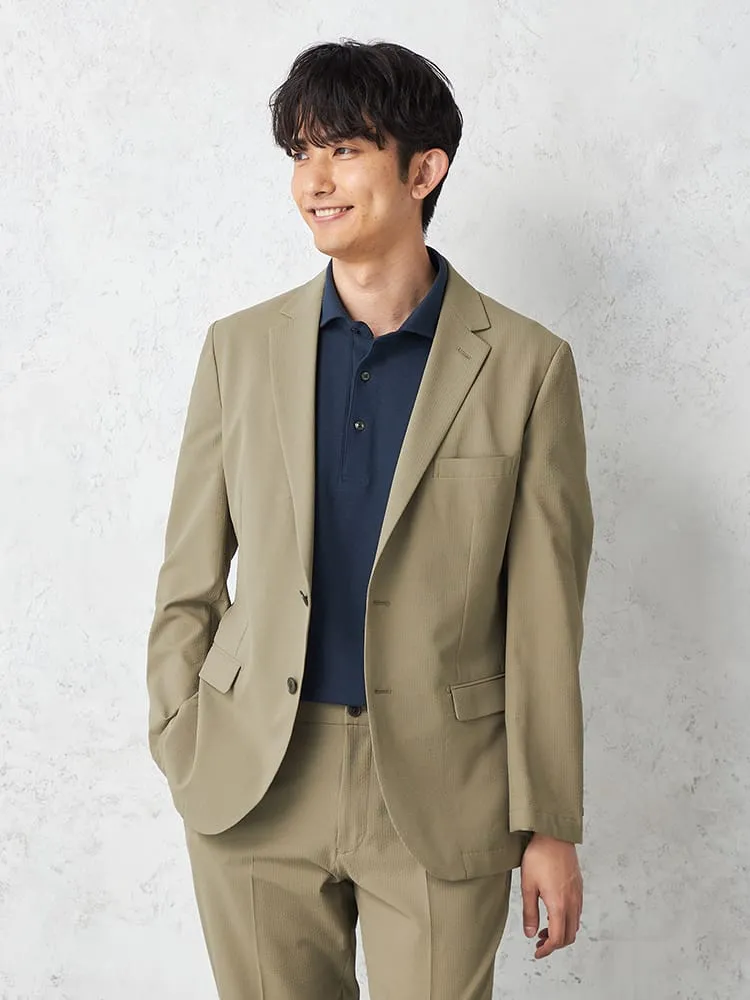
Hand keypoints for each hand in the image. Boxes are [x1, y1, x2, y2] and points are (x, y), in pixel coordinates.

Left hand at [519, 833, 582, 958]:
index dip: (547, 949)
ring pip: (575, 924)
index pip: (558, 938)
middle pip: (569, 935)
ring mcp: (577, 894)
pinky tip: (553, 912)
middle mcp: (572, 902)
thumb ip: (529, 912)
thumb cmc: (539, 856)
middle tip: (539, 942)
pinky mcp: (578, 887)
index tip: (537, 952)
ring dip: (561, 932)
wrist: (554, 835)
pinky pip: (576, 912)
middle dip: (555, 944)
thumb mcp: (528, 885)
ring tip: (544, 928)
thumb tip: (530, 933)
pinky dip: (567, 920)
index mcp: (559, 905)